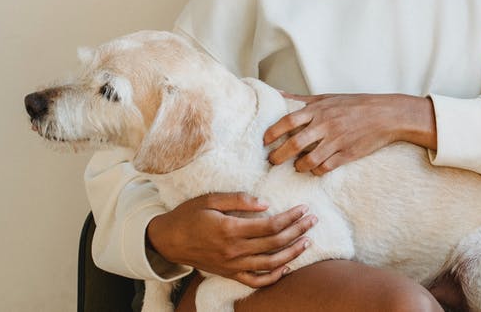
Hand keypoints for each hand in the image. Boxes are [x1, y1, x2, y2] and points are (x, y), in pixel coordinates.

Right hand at [146, 193, 316, 287]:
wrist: (168, 240)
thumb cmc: (189, 215)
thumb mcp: (210, 199)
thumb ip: (239, 200)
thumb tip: (266, 203)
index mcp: (230, 229)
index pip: (270, 225)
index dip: (290, 217)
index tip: (304, 209)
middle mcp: (233, 250)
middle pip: (274, 243)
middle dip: (297, 231)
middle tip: (312, 220)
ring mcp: (232, 265)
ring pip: (270, 263)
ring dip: (292, 253)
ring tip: (307, 241)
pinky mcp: (228, 274)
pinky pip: (255, 281)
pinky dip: (273, 276)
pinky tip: (286, 266)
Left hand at [264, 93, 434, 174]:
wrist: (386, 115)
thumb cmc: (356, 104)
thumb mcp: (328, 97)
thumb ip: (302, 99)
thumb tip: (278, 94)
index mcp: (319, 109)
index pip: (288, 121)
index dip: (273, 132)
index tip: (265, 141)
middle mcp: (326, 124)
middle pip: (294, 143)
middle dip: (279, 156)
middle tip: (272, 161)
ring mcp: (337, 140)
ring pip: (309, 160)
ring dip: (298, 166)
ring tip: (296, 166)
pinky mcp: (347, 154)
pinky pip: (325, 167)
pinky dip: (316, 171)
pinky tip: (315, 169)